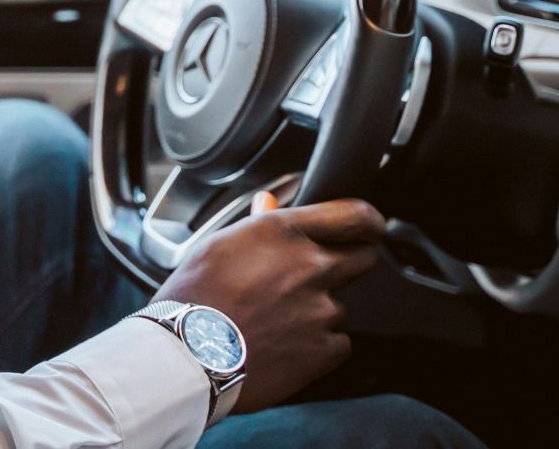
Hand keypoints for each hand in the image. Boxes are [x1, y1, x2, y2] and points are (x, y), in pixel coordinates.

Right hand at [153, 193, 385, 413]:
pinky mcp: (325, 349)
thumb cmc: (194, 296)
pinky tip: (282, 345)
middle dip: (348, 264)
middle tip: (314, 279)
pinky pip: (337, 342)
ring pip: (339, 305)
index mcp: (284, 232)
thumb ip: (257, 223)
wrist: (187, 355)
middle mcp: (310, 266)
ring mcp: (322, 310)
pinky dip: (316, 345)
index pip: (355, 216)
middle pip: (364, 258)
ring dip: (318, 311)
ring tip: (275, 322)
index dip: (369, 222)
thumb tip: (269, 203)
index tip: (371, 229)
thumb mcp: (219, 245)